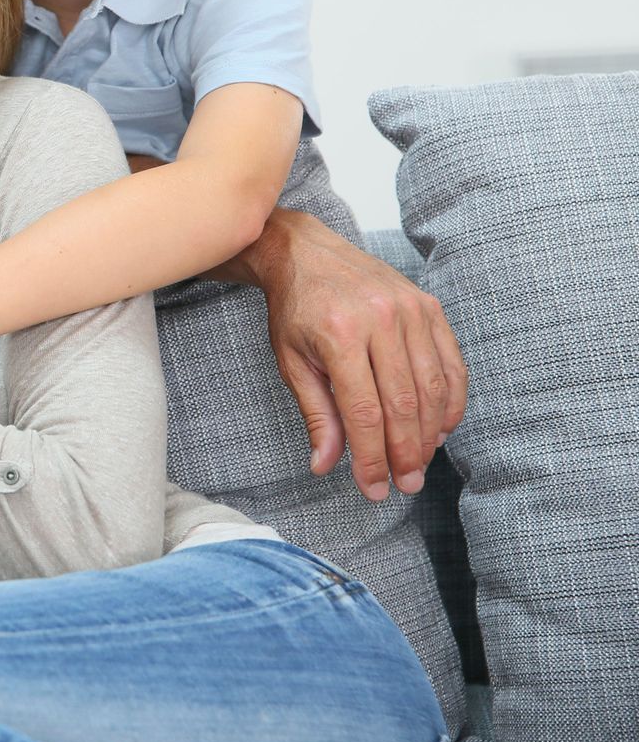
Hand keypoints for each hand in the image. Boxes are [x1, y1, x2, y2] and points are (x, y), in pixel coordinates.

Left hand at [257, 214, 467, 500]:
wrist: (306, 253)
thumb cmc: (295, 311)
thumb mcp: (291, 362)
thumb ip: (316, 414)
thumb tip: (325, 466)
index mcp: (339, 335)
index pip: (364, 412)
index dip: (372, 457)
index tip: (375, 488)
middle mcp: (379, 319)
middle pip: (403, 404)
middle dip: (406, 453)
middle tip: (405, 485)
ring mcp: (410, 309)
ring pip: (431, 387)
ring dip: (430, 434)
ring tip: (420, 463)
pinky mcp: (429, 306)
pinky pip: (451, 363)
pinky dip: (450, 401)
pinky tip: (440, 428)